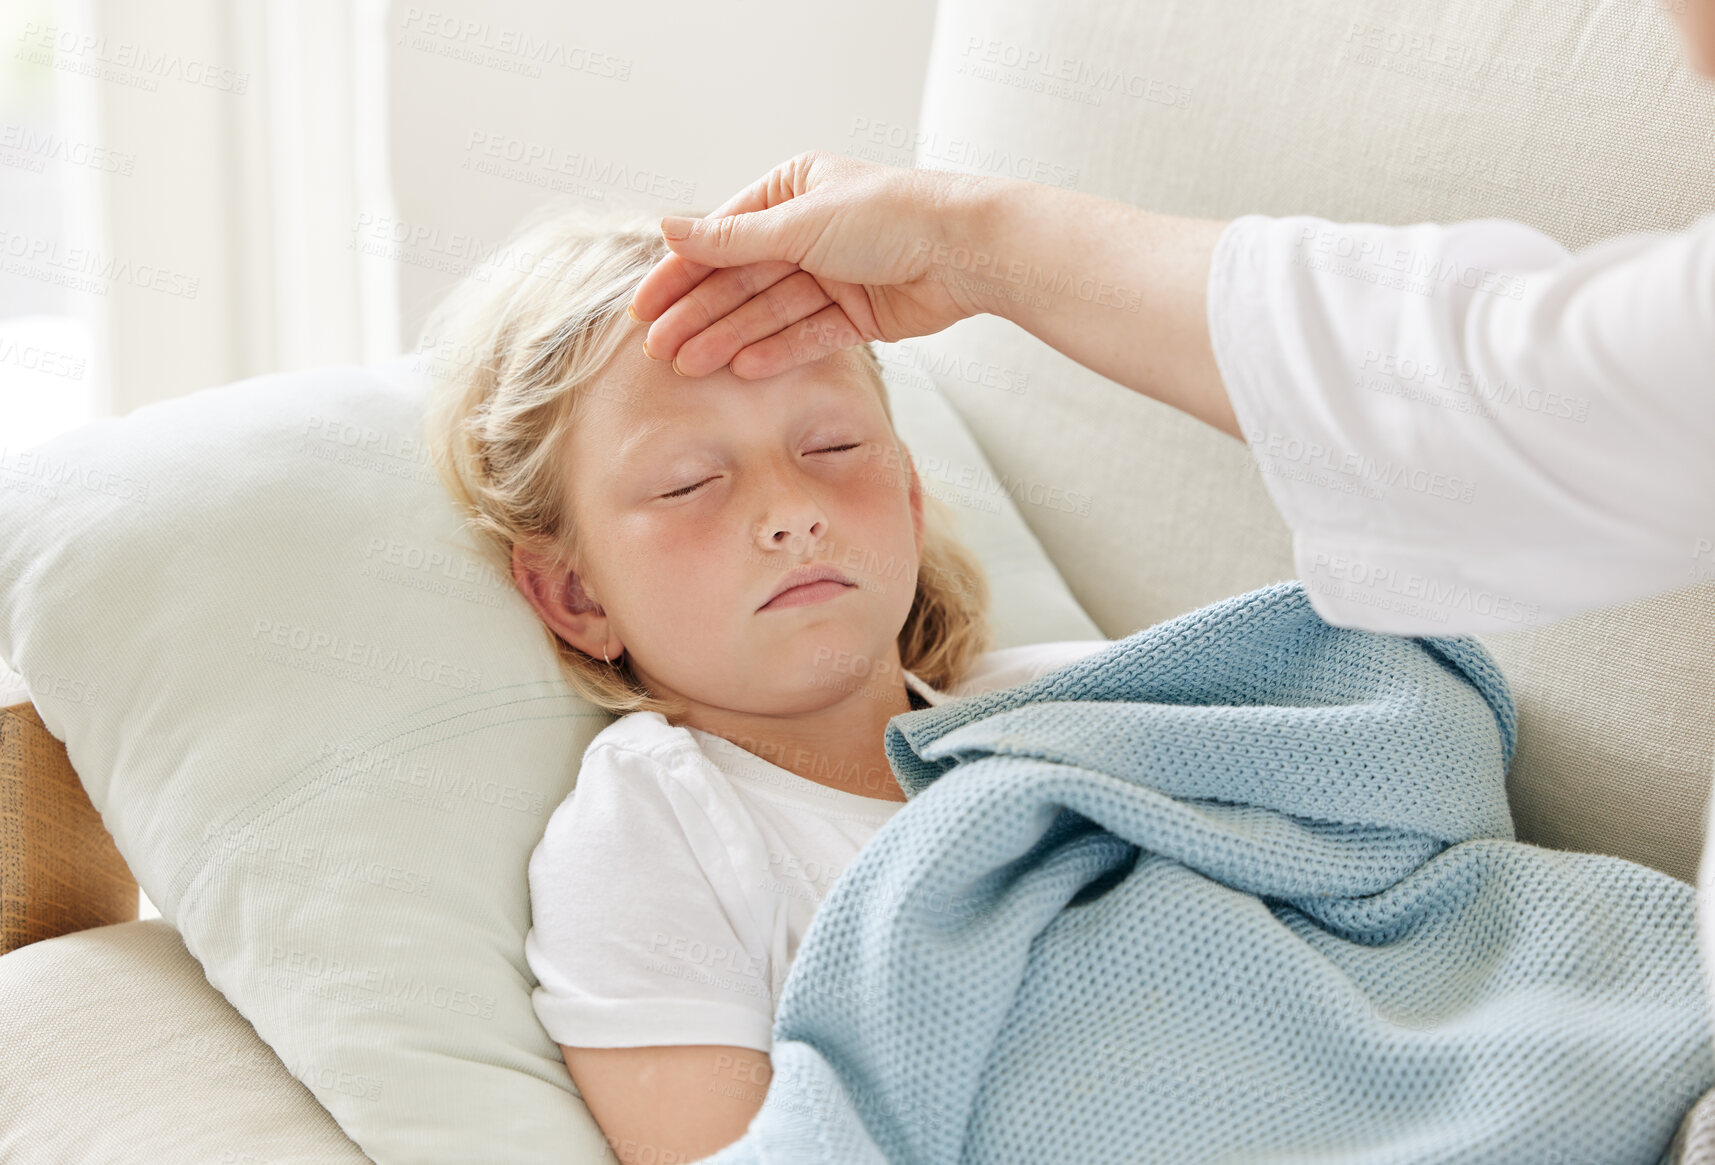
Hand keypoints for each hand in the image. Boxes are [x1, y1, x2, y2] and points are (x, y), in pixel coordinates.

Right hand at [627, 150, 994, 378]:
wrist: (964, 249)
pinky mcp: (859, 314)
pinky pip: (808, 335)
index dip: (680, 273)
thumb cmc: (889, 215)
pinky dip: (778, 351)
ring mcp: (834, 274)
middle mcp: (810, 231)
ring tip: (692, 367)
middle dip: (700, 314)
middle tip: (660, 350)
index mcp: (792, 191)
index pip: (722, 237)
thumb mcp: (799, 223)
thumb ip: (731, 238)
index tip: (644, 307)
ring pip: (771, 311)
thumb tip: (667, 228)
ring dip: (730, 337)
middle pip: (742, 279)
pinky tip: (743, 369)